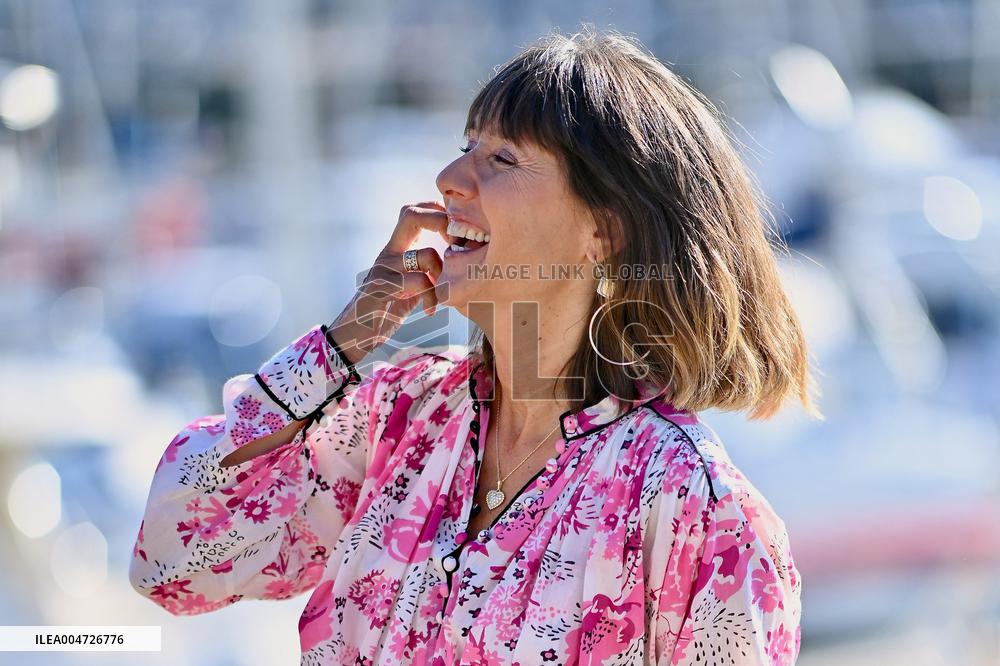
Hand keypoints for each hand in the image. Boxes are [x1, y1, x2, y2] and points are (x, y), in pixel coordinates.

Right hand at [326, 201, 449, 363]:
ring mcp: (383, 269)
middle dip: (440, 222)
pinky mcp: (380, 289)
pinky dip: (432, 297)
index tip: (454, 232)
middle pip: (411, 215)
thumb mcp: (409, 285)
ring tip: (440, 294)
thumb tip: (456, 260)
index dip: (436, 211)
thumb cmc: (387, 311)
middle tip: (454, 245)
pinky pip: (418, 283)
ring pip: (426, 255)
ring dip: (441, 275)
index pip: (413, 211)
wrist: (354, 336)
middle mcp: (388, 253)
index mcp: (394, 249)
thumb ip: (425, 269)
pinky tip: (429, 310)